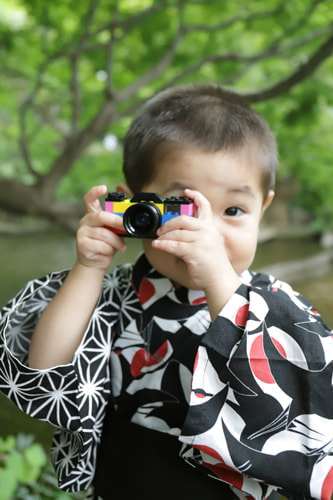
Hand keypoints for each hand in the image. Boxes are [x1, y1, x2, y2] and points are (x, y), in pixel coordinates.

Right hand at [76, 185, 126, 270]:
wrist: (95, 262)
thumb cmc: (105, 245)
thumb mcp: (112, 232)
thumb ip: (116, 225)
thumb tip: (128, 221)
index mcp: (92, 215)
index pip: (90, 199)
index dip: (95, 192)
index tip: (103, 188)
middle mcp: (85, 221)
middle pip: (101, 216)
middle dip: (116, 222)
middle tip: (125, 228)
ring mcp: (82, 233)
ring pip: (104, 234)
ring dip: (116, 242)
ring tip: (121, 246)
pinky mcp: (82, 244)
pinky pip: (101, 246)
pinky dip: (110, 250)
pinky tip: (109, 252)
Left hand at [152, 189, 240, 318]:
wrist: (220, 281)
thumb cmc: (212, 267)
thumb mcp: (207, 246)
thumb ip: (195, 237)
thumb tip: (174, 233)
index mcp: (211, 229)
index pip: (205, 207)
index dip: (196, 197)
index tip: (188, 191)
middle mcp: (208, 231)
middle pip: (183, 219)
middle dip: (168, 224)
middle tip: (161, 230)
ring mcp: (202, 240)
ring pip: (176, 233)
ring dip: (164, 236)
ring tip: (158, 240)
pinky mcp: (195, 251)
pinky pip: (174, 245)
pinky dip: (163, 245)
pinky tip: (158, 246)